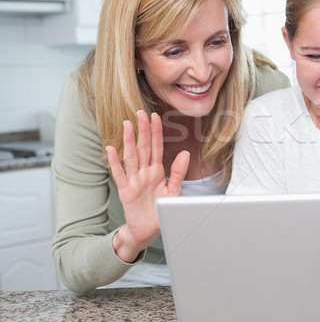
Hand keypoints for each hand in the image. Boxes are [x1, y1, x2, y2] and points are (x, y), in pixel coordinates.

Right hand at [106, 111, 189, 261]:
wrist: (147, 231)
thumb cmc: (160, 210)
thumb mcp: (173, 191)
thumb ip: (178, 173)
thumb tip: (184, 153)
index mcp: (157, 171)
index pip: (156, 147)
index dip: (156, 132)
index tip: (155, 116)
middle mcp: (144, 173)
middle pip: (143, 148)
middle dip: (143, 130)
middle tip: (141, 113)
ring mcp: (134, 181)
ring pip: (131, 157)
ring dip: (129, 140)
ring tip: (127, 124)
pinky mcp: (125, 192)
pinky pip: (119, 175)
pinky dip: (115, 162)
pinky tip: (111, 149)